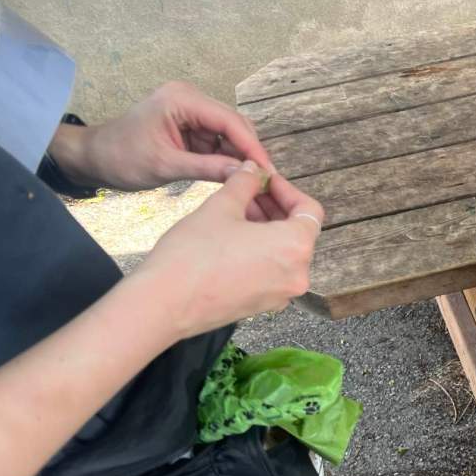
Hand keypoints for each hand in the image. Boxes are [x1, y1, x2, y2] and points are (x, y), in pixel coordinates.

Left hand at [50, 81, 273, 190]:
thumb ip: (207, 168)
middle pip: (234, 125)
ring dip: (240, 158)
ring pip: (230, 135)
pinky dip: (227, 160)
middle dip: (250, 152)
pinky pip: (218, 142)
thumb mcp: (165, 166)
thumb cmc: (121, 157)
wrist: (95, 157)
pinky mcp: (191, 126)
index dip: (252, 147)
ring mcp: (191, 112)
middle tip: (267, 181)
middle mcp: (190, 99)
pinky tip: (236, 177)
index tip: (269, 172)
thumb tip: (245, 174)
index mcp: (182, 100)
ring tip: (254, 183)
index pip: (229, 121)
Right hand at [131, 160, 323, 339]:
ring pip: (284, 252)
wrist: (165, 303)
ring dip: (266, 229)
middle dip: (275, 208)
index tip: (265, 181)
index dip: (287, 190)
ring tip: (236, 212)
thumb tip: (252, 170)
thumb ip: (244, 184)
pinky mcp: (263, 305)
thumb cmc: (194, 253)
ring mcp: (281, 294)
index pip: (310, 210)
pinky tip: (232, 239)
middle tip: (248, 192)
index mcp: (296, 247)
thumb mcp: (221, 206)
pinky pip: (271, 272)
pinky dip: (260, 252)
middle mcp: (298, 275)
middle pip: (298, 232)